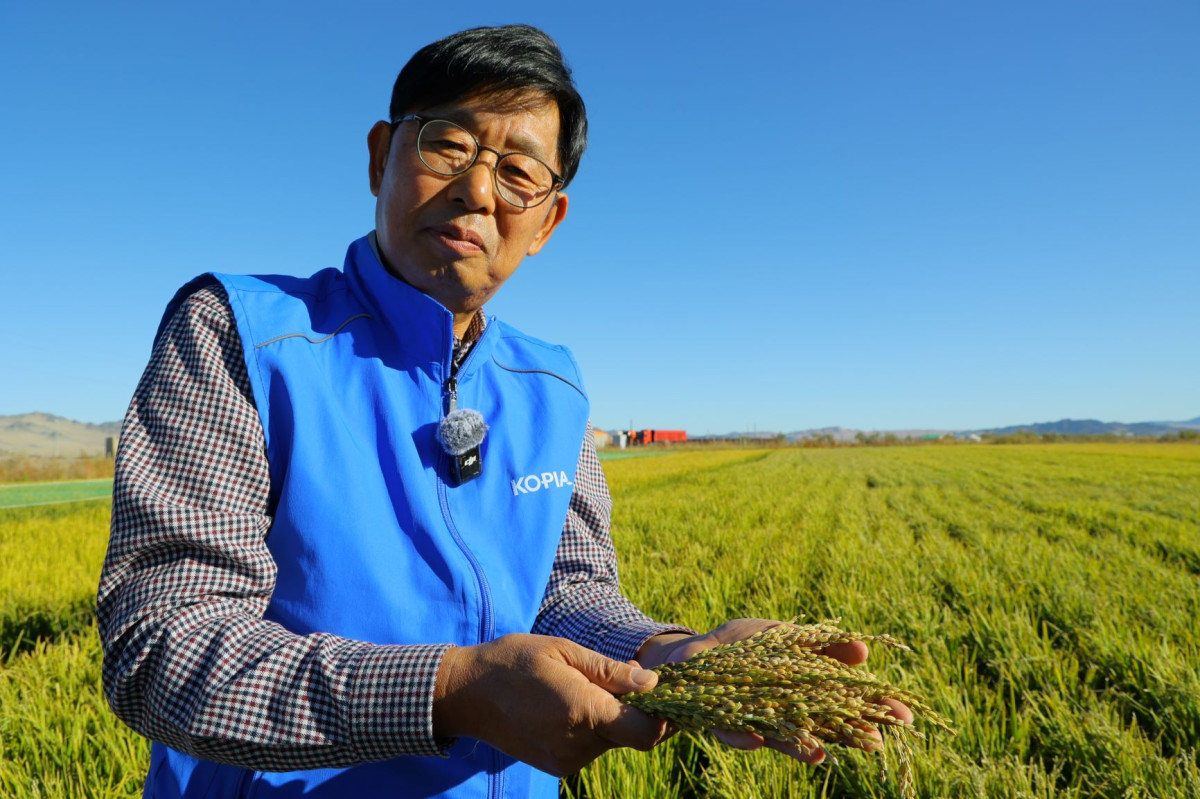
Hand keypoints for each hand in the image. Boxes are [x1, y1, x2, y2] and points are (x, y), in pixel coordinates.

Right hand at [433, 633, 670, 775]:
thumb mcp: (564, 651)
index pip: (646, 732)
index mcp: (582, 711)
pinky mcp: (557, 766)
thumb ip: (610, 672)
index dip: (664, 716)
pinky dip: (594, 728)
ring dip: (614, 718)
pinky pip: (591, 748)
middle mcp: (577, 744)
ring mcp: (566, 760)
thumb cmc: (516, 661)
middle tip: (629, 677)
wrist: (467, 694)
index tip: (667, 693)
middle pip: (632, 736)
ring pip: (612, 742)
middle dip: (638, 710)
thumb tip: (652, 682)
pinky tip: (576, 703)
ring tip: (591, 685)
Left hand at [636, 618, 913, 763]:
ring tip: (821, 752)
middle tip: (878, 742)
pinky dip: (741, 736)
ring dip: (799, 745)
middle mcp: (783, 710)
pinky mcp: (717, 717)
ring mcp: (753, 716)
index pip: (845, 703)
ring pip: (780, 736)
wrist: (689, 654)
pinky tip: (756, 741)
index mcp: (802, 691)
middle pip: (820, 725)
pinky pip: (729, 729)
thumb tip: (862, 649)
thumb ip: (821, 645)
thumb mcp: (784, 637)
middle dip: (848, 732)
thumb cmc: (742, 645)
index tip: (906, 717)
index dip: (874, 711)